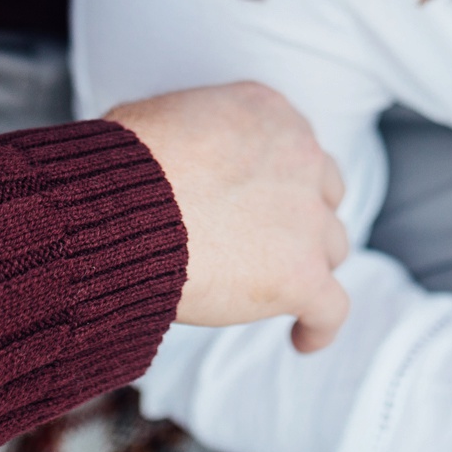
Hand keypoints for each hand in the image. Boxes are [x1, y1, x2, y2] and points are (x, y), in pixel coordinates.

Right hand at [106, 82, 350, 351]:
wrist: (122, 211)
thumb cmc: (120, 168)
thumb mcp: (161, 119)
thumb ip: (192, 133)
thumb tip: (174, 157)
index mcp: (268, 112)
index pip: (293, 146)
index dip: (278, 179)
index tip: (259, 202)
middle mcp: (300, 156)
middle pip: (323, 194)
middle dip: (301, 219)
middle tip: (267, 244)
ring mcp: (306, 217)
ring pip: (331, 247)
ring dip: (308, 266)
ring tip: (278, 293)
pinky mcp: (301, 274)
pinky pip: (331, 308)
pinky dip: (319, 326)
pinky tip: (302, 339)